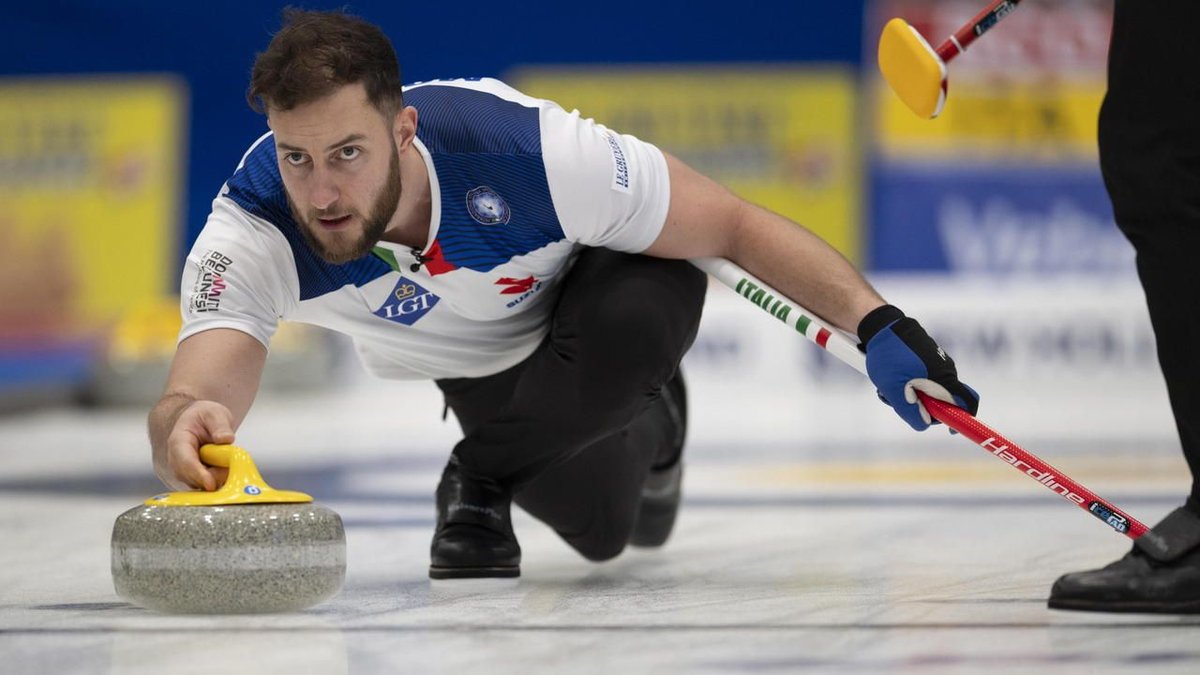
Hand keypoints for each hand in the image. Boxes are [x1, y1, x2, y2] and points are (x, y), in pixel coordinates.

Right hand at [156, 400, 235, 490]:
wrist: (196, 423)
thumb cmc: (203, 418)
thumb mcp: (214, 414)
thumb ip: (220, 426)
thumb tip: (226, 439)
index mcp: (178, 443)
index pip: (184, 462)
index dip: (197, 474)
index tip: (211, 483)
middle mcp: (176, 462)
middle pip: (193, 479)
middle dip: (214, 476)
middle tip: (229, 460)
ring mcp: (183, 474)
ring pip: (202, 486)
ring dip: (218, 477)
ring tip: (223, 457)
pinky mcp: (194, 482)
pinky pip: (207, 488)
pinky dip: (219, 481)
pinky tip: (223, 467)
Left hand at [857, 304, 979, 430]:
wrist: (882, 325)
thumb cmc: (890, 356)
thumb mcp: (894, 388)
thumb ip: (910, 409)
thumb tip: (924, 424)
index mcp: (944, 378)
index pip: (968, 402)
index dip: (964, 418)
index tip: (951, 429)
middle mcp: (945, 371)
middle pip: (942, 401)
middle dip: (922, 407)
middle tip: (898, 401)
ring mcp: (935, 364)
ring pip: (927, 391)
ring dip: (909, 395)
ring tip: (888, 386)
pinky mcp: (925, 359)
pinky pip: (920, 380)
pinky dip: (906, 384)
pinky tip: (889, 378)